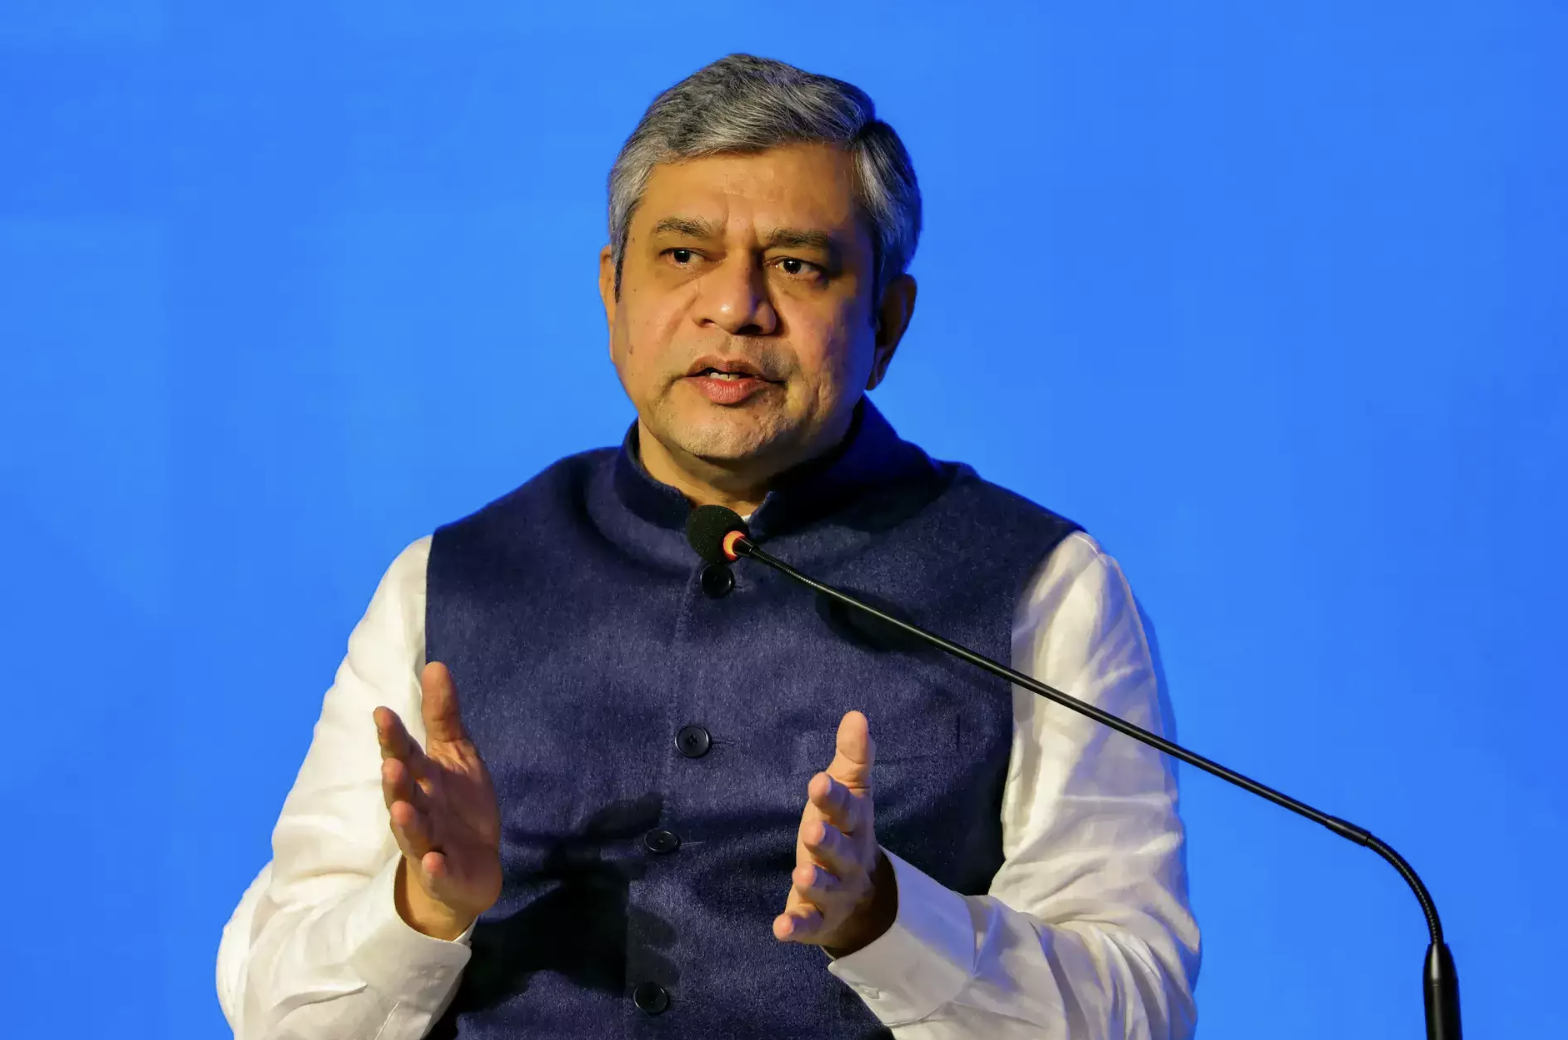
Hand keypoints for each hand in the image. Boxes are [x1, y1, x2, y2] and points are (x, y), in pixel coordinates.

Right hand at [374, 661, 501, 939]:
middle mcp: (420, 810)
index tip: (382, 713)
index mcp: (422, 779)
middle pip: (403, 794)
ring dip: (407, 823)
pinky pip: (438, 873)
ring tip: (401, 810)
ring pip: (414, 833)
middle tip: (390, 763)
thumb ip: (442, 715)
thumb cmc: (458, 805)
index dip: (393, 736)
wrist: (473, 867)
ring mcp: (430, 843)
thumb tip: (435, 664)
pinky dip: (435, 868)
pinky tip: (432, 861)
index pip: (404, 754)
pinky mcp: (446, 875)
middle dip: (396, 781)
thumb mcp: (456, 755)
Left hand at [774, 710, 896, 955]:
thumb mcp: (852, 795)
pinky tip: (780, 928)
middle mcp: (849, 861)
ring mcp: (835, 893)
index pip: (848, 809)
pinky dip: (796, 927)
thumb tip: (856, 714)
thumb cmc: (847, 834)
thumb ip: (853, 757)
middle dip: (827, 841)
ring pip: (826, 888)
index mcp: (855, 826)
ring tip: (801, 872)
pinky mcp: (818, 921)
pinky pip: (808, 925)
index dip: (834, 797)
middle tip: (811, 829)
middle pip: (840, 851)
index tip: (817, 781)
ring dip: (815, 881)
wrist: (865, 901)